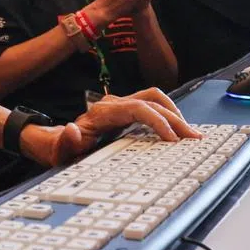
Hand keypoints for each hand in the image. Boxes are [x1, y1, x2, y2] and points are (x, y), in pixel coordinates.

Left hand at [20, 88, 199, 166]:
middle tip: (193, 138)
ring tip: (190, 133)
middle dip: (174, 118)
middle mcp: (112, 104)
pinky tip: (177, 130)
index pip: (138, 108)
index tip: (173, 140)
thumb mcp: (60, 151)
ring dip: (174, 113)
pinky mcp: (125, 111)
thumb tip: (72, 130)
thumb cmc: (60, 148)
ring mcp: (120, 105)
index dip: (157, 121)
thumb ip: (66, 142)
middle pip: (151, 100)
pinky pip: (151, 106)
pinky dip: (167, 115)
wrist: (55, 142)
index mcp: (102, 112)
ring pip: (154, 98)